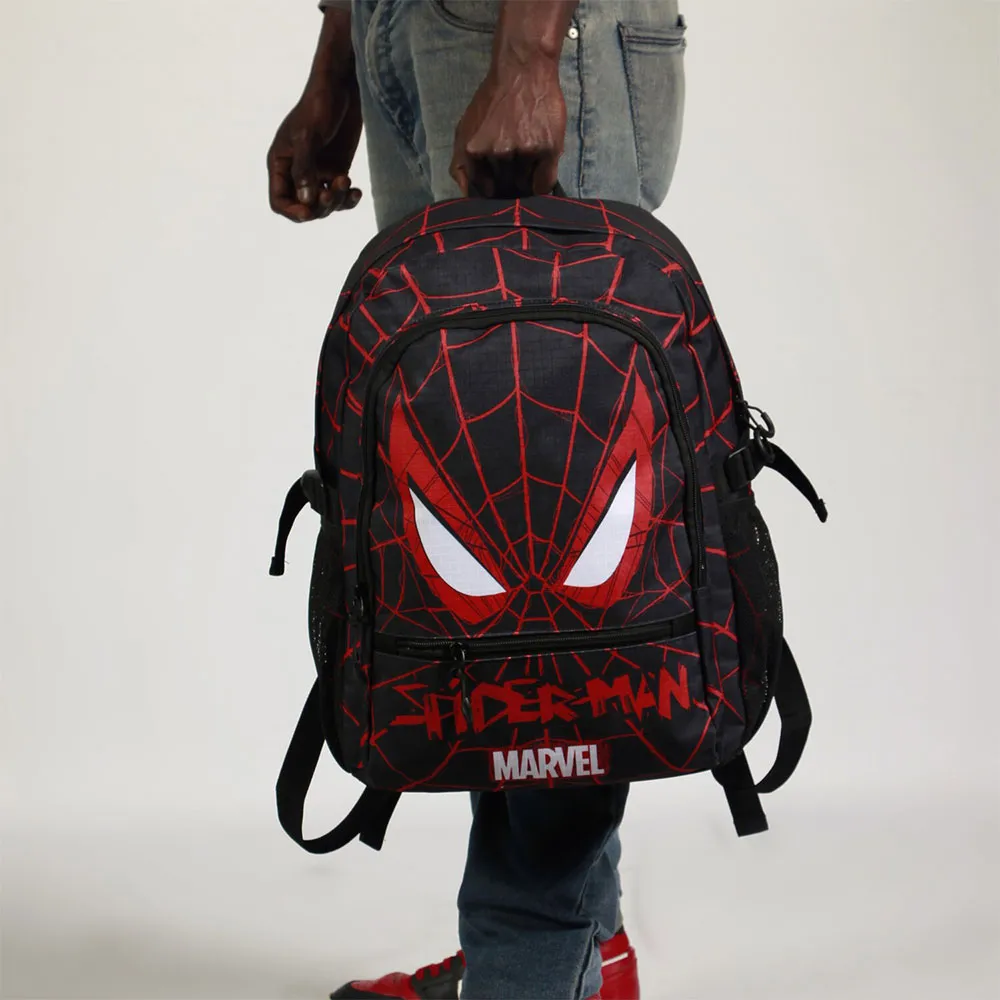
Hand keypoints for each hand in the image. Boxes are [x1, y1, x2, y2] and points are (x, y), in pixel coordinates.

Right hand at [267, 76, 362, 221]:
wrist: (341, 87)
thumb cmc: (318, 105)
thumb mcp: (308, 136)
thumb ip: (304, 169)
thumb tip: (306, 201)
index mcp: (281, 164)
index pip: (280, 201)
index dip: (293, 211)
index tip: (308, 213)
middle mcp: (297, 172)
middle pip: (305, 207)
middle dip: (320, 205)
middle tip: (333, 189)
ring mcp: (318, 172)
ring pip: (324, 204)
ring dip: (336, 201)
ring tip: (346, 181)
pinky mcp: (337, 169)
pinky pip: (340, 195)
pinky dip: (348, 198)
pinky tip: (356, 191)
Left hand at [450, 50, 565, 197]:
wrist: (523, 69)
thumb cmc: (493, 100)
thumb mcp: (465, 128)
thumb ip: (460, 164)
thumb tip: (467, 193)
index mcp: (474, 150)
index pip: (484, 190)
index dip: (492, 189)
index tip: (497, 182)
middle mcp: (497, 153)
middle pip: (505, 187)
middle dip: (509, 181)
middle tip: (514, 162)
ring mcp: (523, 150)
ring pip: (525, 184)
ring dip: (527, 176)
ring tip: (527, 152)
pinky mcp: (547, 148)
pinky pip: (545, 183)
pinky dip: (543, 181)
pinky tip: (540, 166)